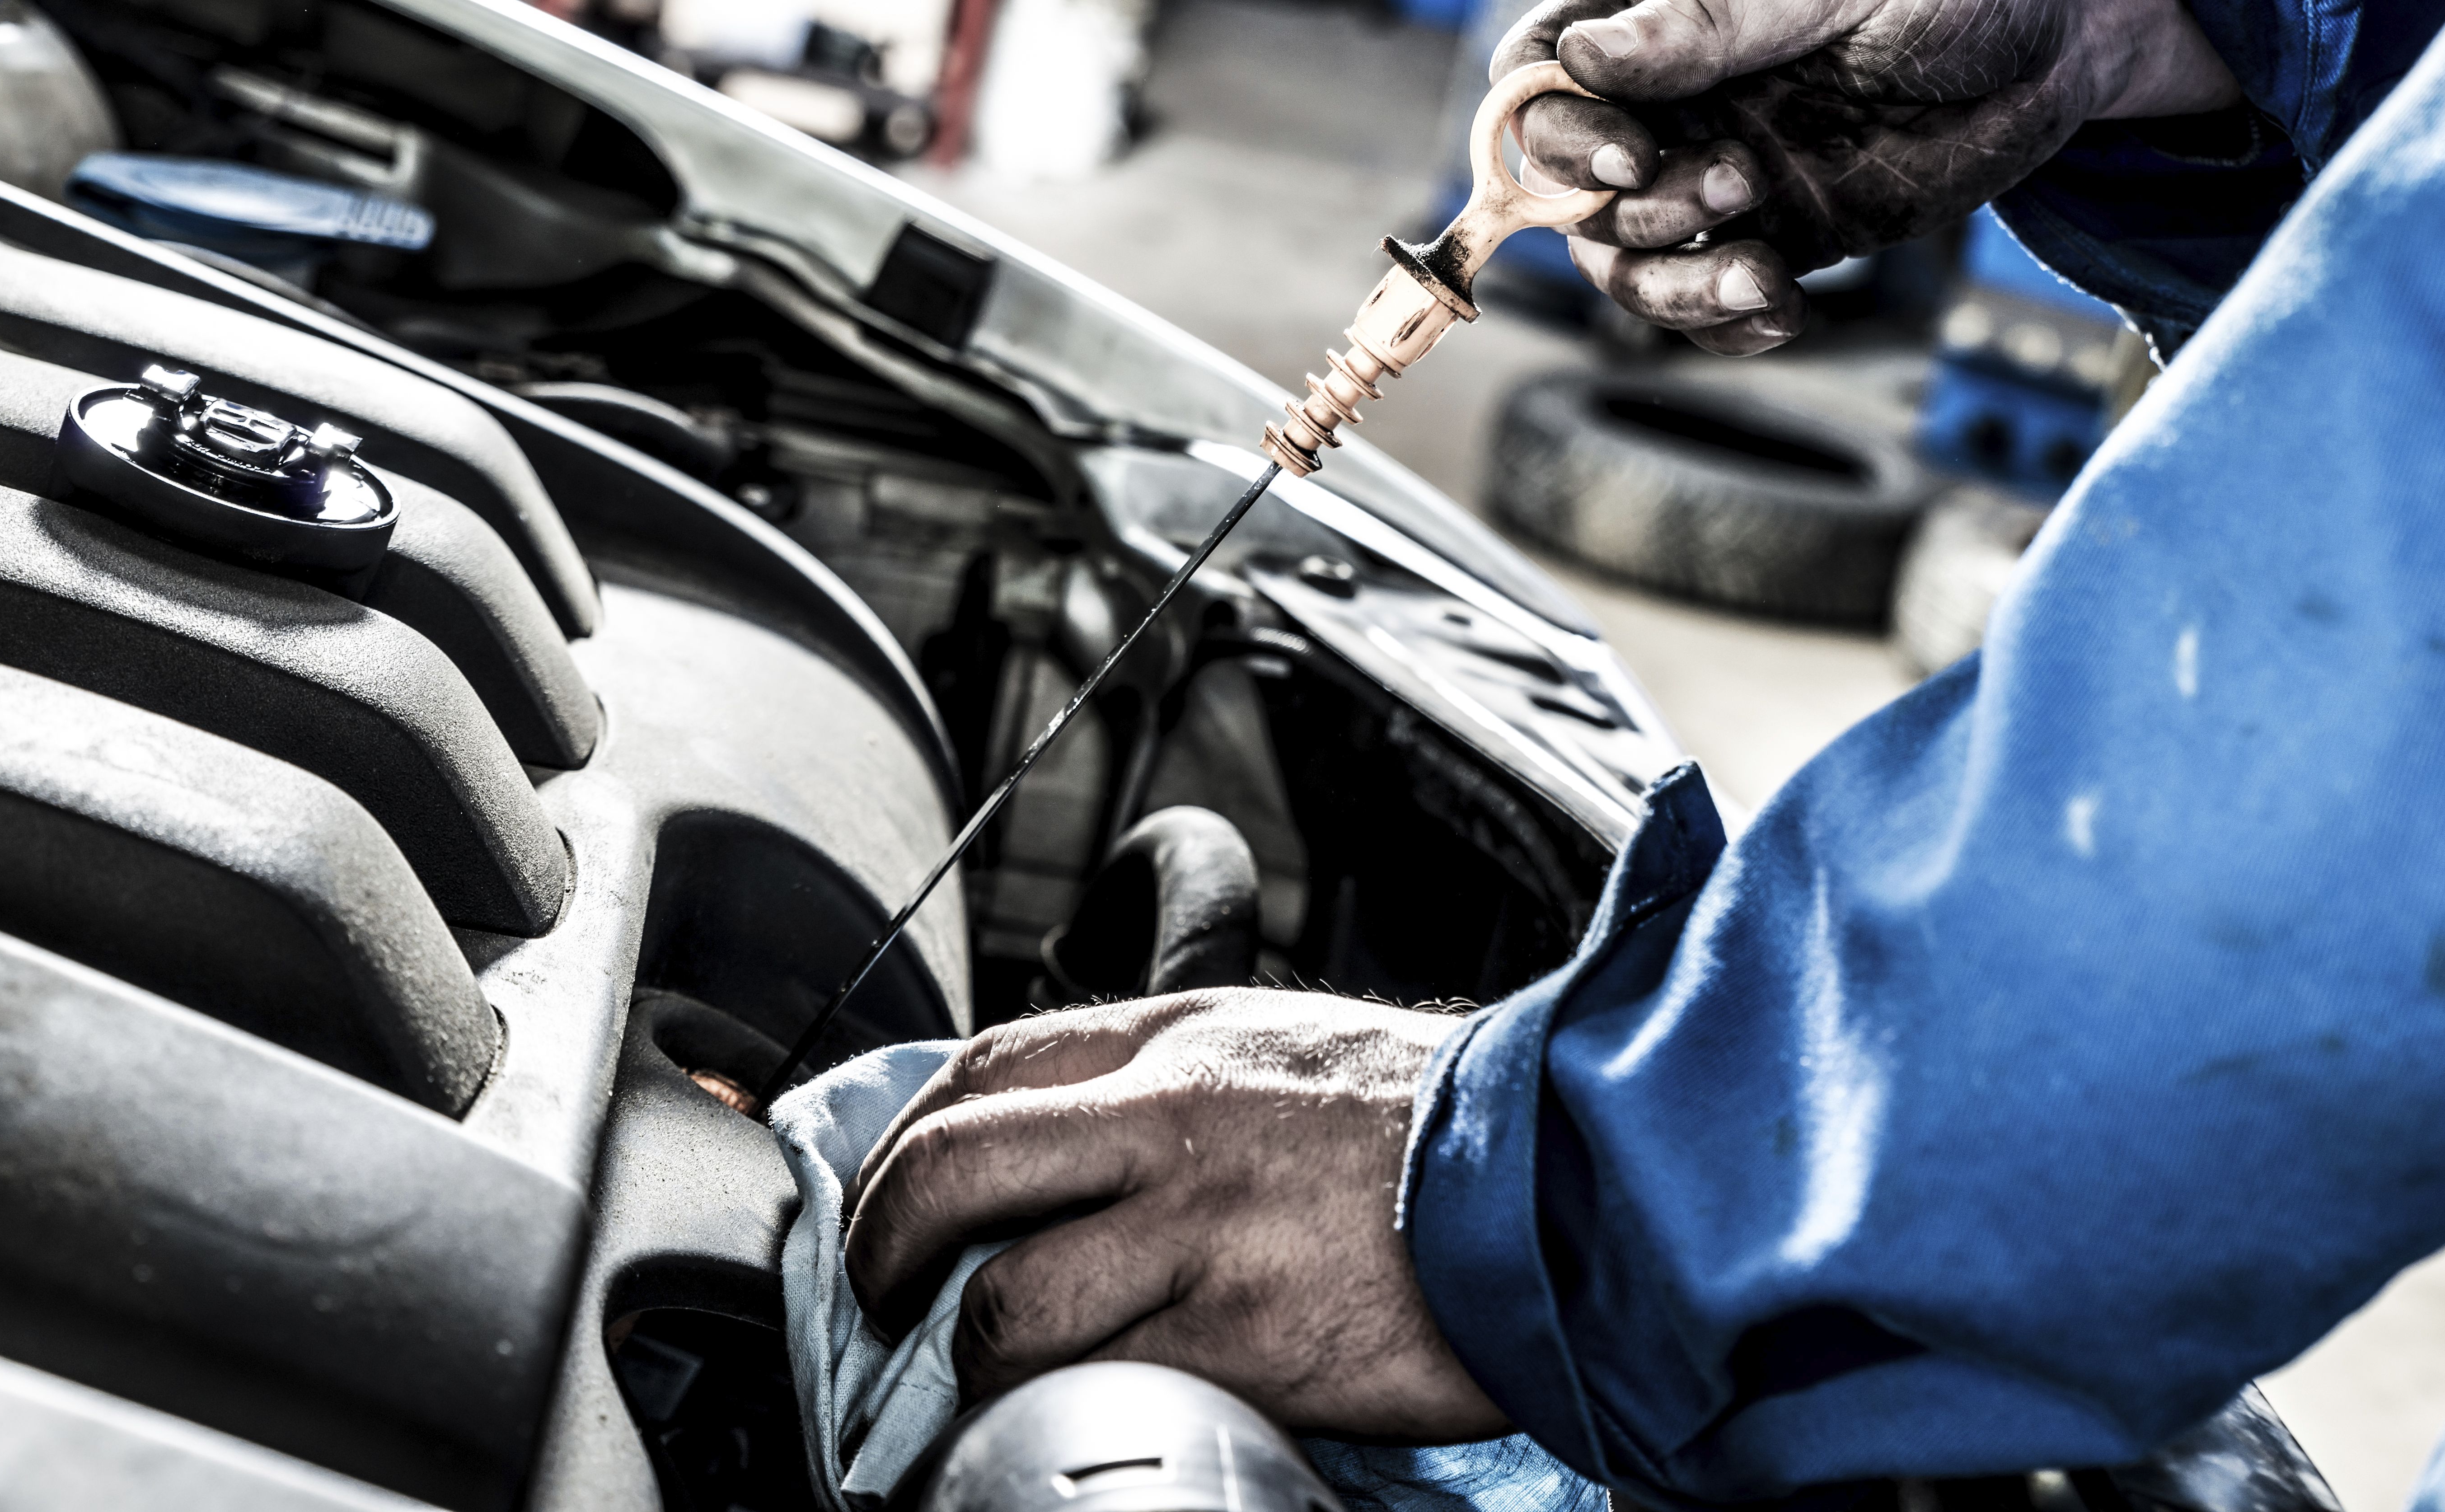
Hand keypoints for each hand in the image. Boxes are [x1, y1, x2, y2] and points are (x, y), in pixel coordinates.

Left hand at [842, 990, 1508, 1440]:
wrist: (1564, 1178)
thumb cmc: (1434, 1121)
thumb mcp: (1283, 1051)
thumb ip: (1173, 1083)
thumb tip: (1075, 1145)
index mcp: (1181, 1037)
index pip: (983, 1066)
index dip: (905, 1139)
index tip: (890, 1194)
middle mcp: (1172, 1116)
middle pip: (953, 1169)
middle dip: (882, 1246)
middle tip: (880, 1296)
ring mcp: (1201, 1226)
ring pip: (1006, 1300)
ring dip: (965, 1353)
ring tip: (976, 1377)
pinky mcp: (1242, 1332)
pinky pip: (1098, 1378)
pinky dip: (1060, 1403)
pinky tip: (1071, 1407)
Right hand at [1501, 0, 2239, 353]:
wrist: (2081, 20)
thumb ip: (1714, 14)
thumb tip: (1587, 58)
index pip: (1542, 67)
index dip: (1559, 129)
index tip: (1634, 158)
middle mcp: (1680, 85)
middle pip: (1573, 184)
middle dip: (1633, 214)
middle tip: (1733, 191)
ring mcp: (1726, 161)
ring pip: (1631, 257)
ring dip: (1676, 286)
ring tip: (1760, 275)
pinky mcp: (1785, 226)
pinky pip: (1712, 298)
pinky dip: (1728, 324)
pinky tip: (1780, 311)